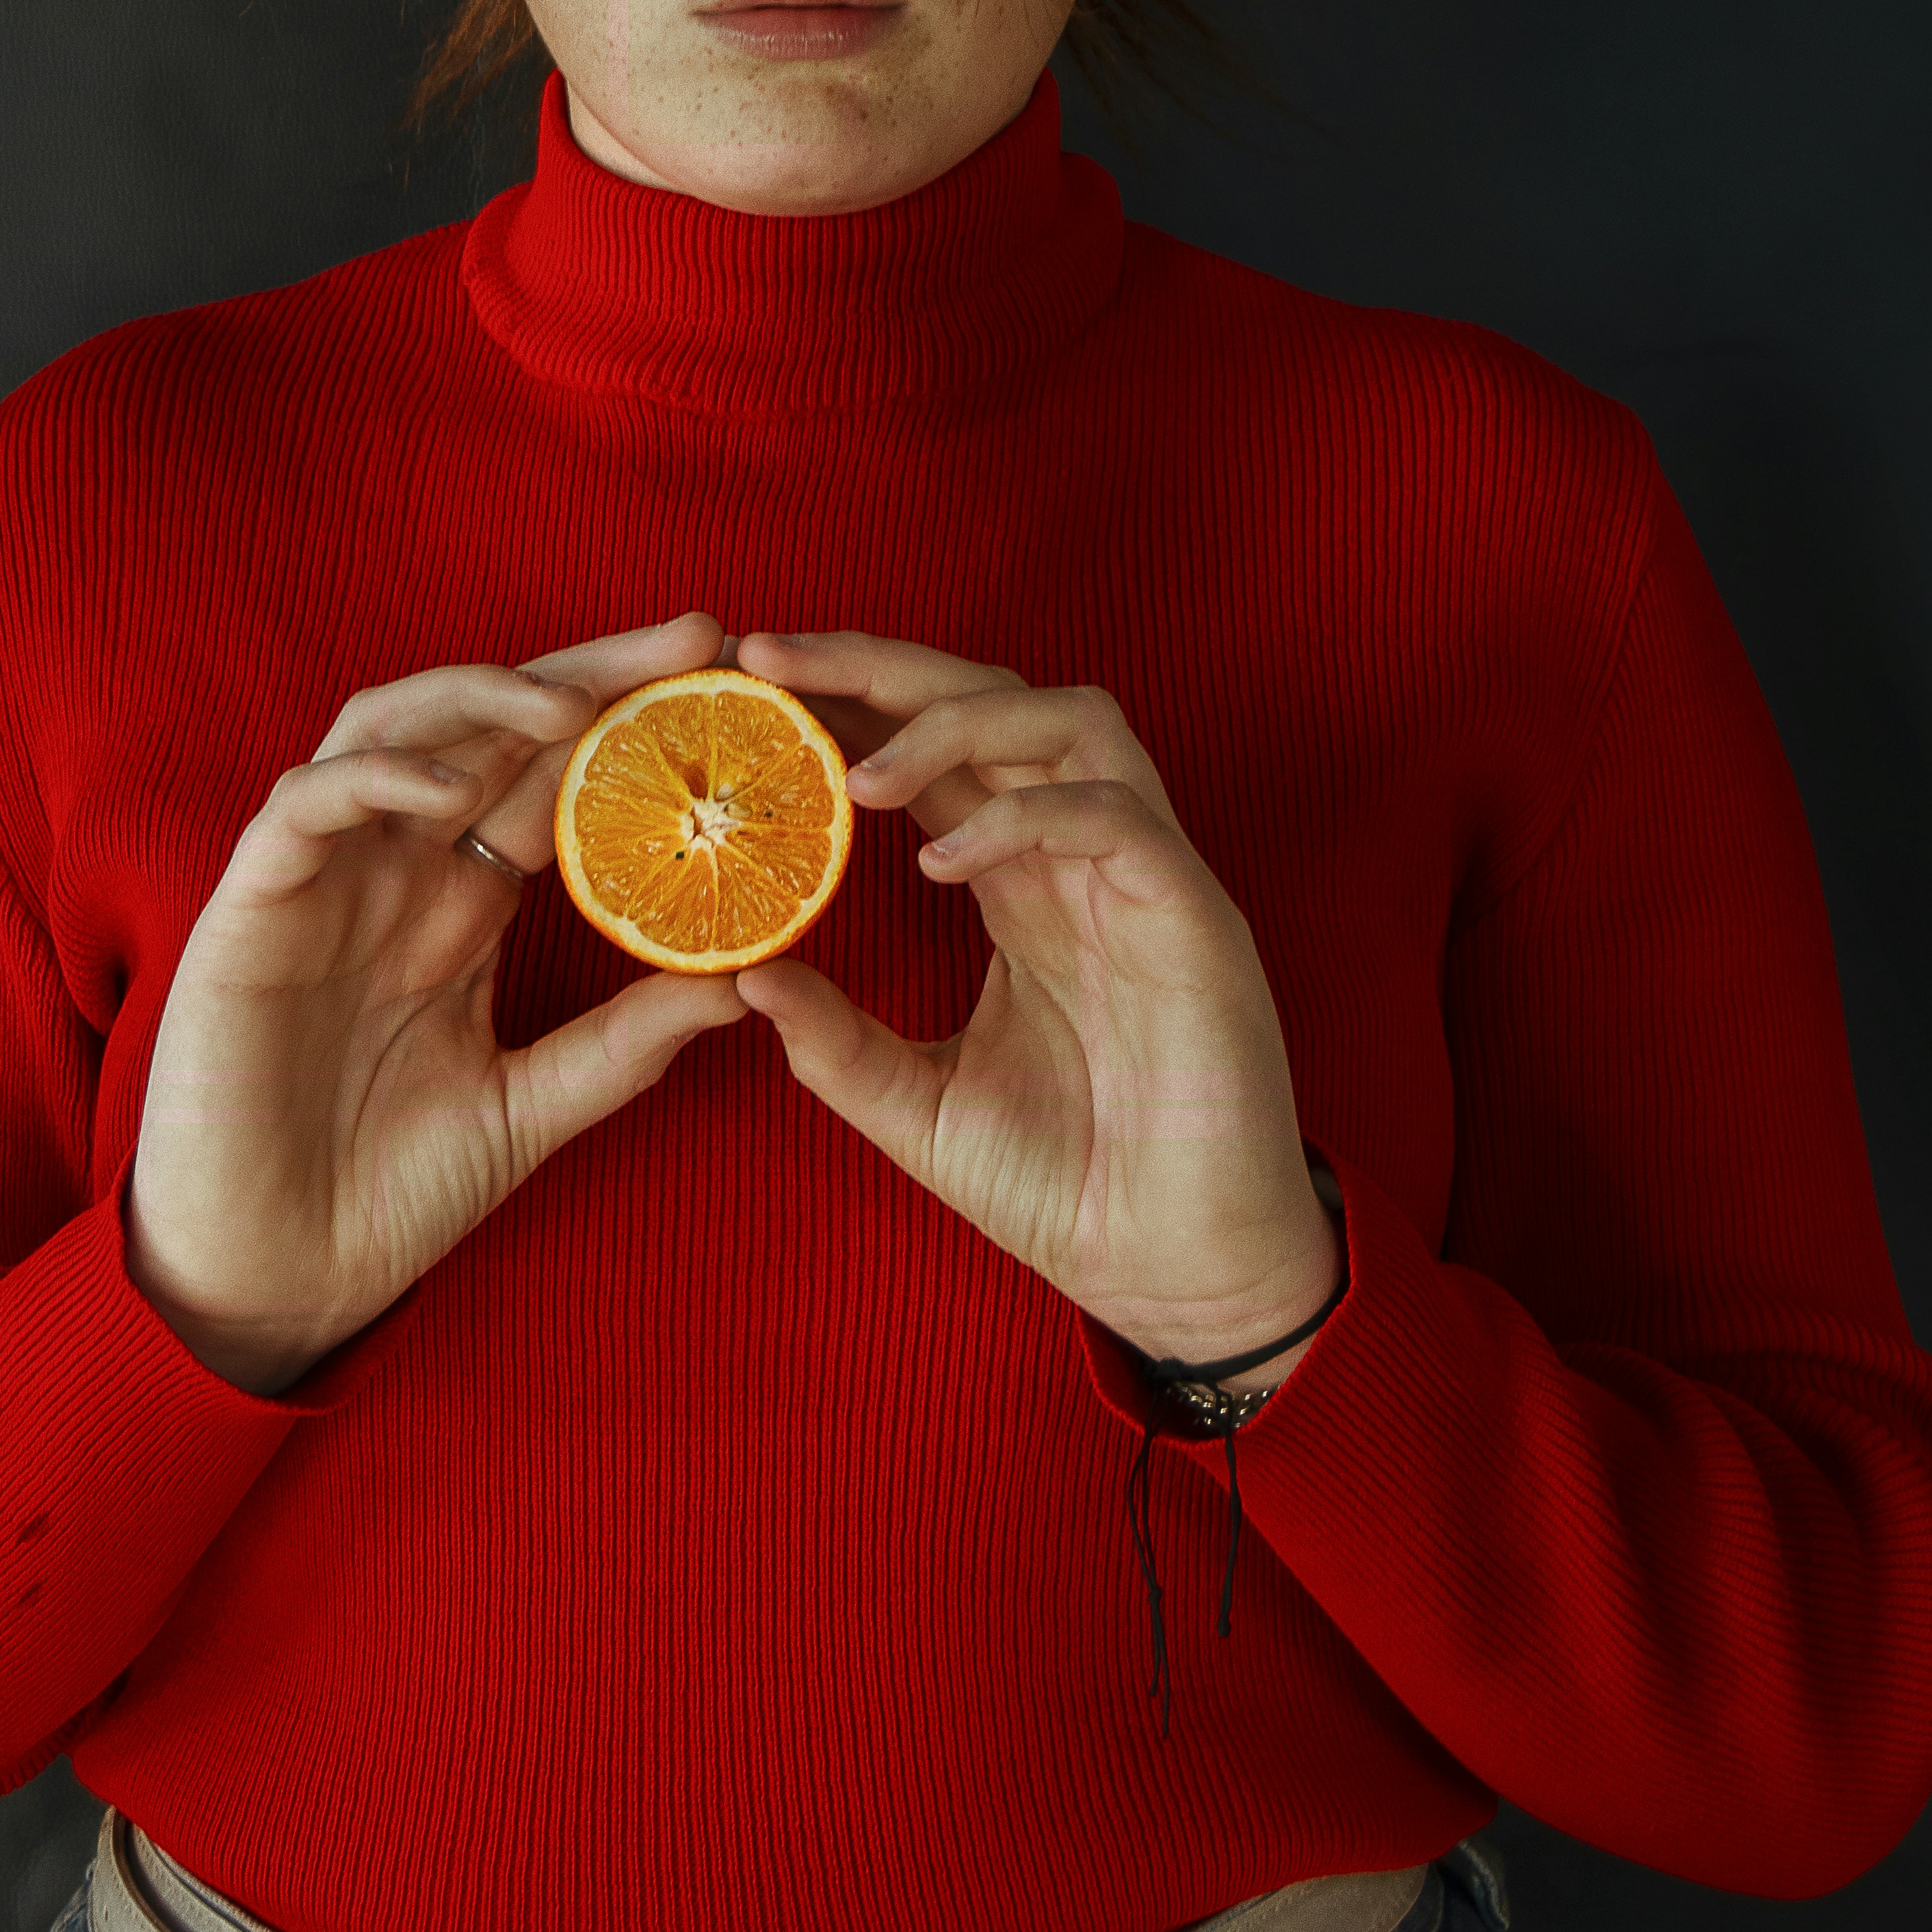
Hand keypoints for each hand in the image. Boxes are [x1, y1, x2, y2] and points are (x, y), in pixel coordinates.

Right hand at [126, 609, 743, 1391]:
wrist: (273, 1278)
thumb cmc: (387, 1195)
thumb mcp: (533, 1108)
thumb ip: (625, 1043)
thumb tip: (747, 981)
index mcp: (461, 908)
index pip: (553, 779)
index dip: (632, 726)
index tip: (732, 691)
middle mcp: (395, 872)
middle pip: (490, 728)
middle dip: (587, 673)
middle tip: (691, 638)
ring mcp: (323, 880)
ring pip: (391, 730)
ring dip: (478, 700)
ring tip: (572, 706)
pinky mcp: (251, 908)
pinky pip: (307, 804)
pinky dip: (377, 779)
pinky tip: (448, 788)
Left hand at [730, 631, 1341, 1382]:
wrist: (1178, 1272)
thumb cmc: (1067, 1189)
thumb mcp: (919, 1111)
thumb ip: (836, 1045)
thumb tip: (739, 978)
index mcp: (1020, 885)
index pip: (934, 752)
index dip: (845, 707)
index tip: (745, 690)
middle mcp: (1081, 856)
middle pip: (994, 696)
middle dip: (879, 665)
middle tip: (769, 659)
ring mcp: (1145, 875)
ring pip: (1070, 717)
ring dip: (957, 720)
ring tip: (858, 776)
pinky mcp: (1192, 915)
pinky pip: (1113, 816)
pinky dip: (1024, 815)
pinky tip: (939, 860)